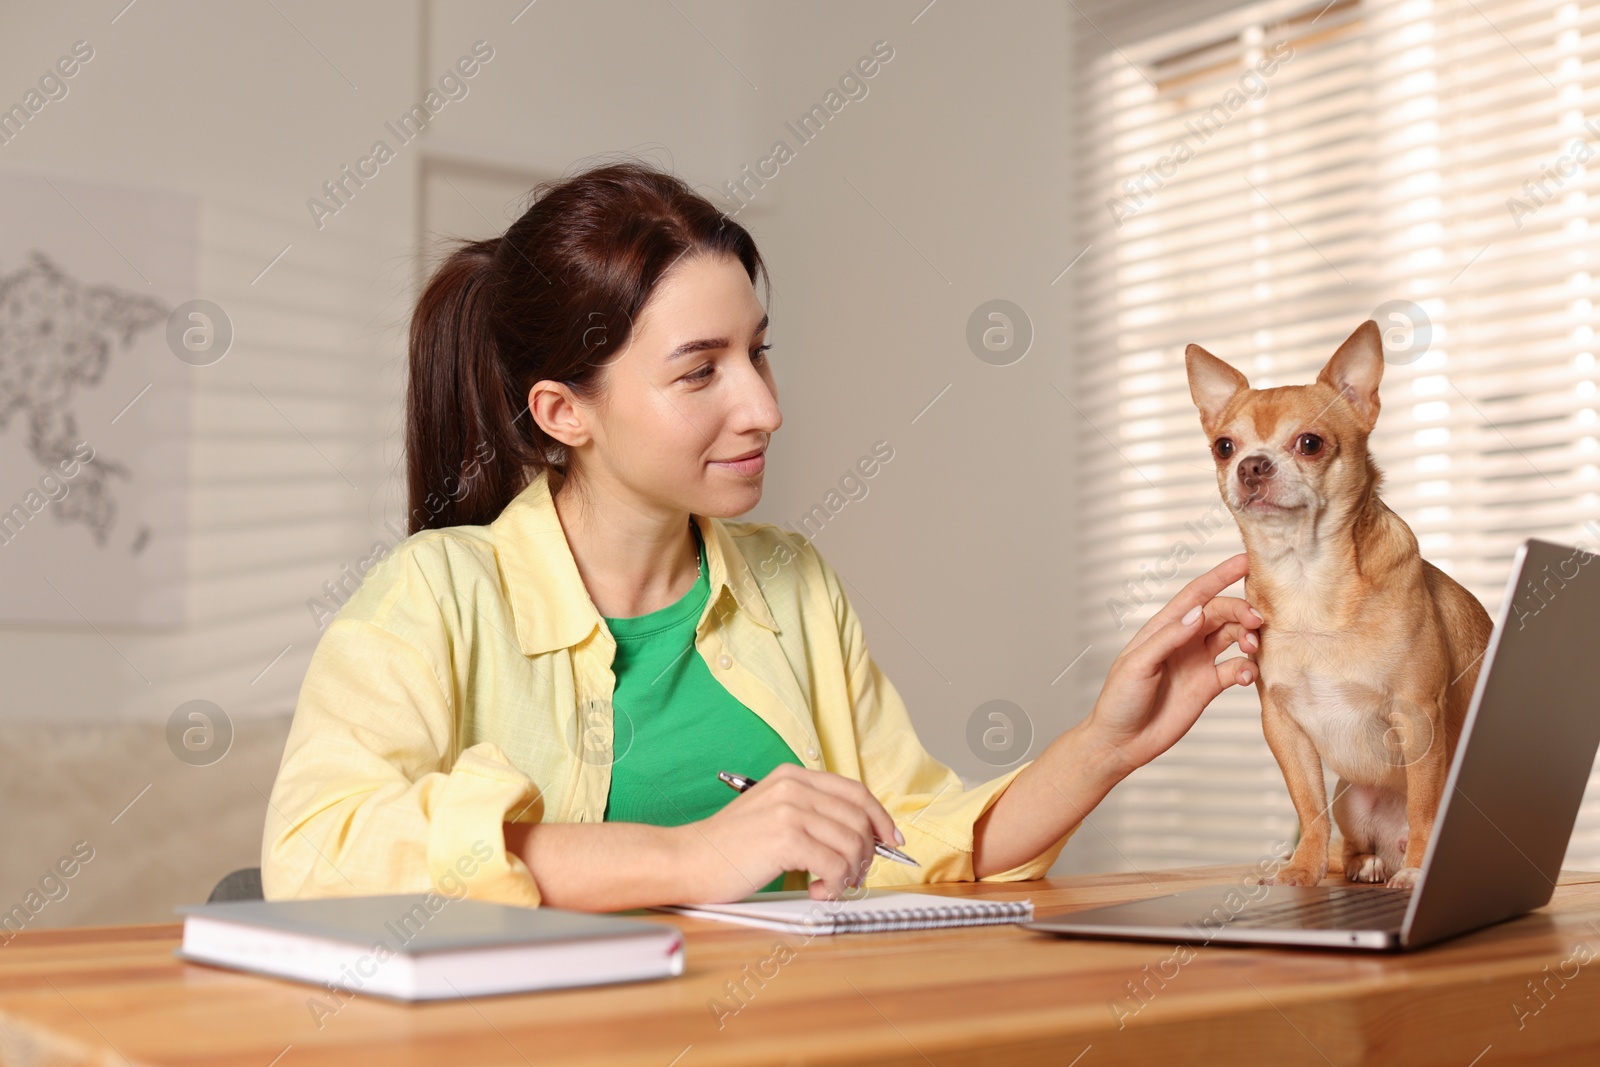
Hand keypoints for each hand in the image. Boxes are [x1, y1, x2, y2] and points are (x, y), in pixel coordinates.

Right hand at [674, 763, 902, 902]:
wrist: (686, 859)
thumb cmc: (727, 847)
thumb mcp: (771, 814)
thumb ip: (809, 813)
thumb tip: (858, 835)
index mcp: (792, 777)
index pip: (855, 791)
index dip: (879, 817)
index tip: (890, 841)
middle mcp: (793, 787)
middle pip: (858, 818)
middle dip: (865, 854)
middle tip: (853, 876)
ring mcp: (789, 810)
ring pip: (851, 843)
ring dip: (850, 873)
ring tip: (830, 886)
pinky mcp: (784, 838)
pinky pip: (834, 865)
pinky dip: (834, 885)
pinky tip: (817, 890)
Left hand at [1083, 552, 1260, 778]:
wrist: (1122, 741)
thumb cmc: (1119, 699)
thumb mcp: (1137, 665)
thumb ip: (1168, 638)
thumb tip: (1198, 613)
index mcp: (1164, 627)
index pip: (1197, 594)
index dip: (1220, 575)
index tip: (1246, 561)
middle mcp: (1185, 640)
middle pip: (1221, 613)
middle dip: (1241, 610)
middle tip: (1257, 619)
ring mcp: (1199, 661)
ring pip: (1234, 637)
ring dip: (1248, 637)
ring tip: (1252, 646)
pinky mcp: (1210, 686)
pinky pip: (1236, 669)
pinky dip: (1248, 668)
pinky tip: (1246, 676)